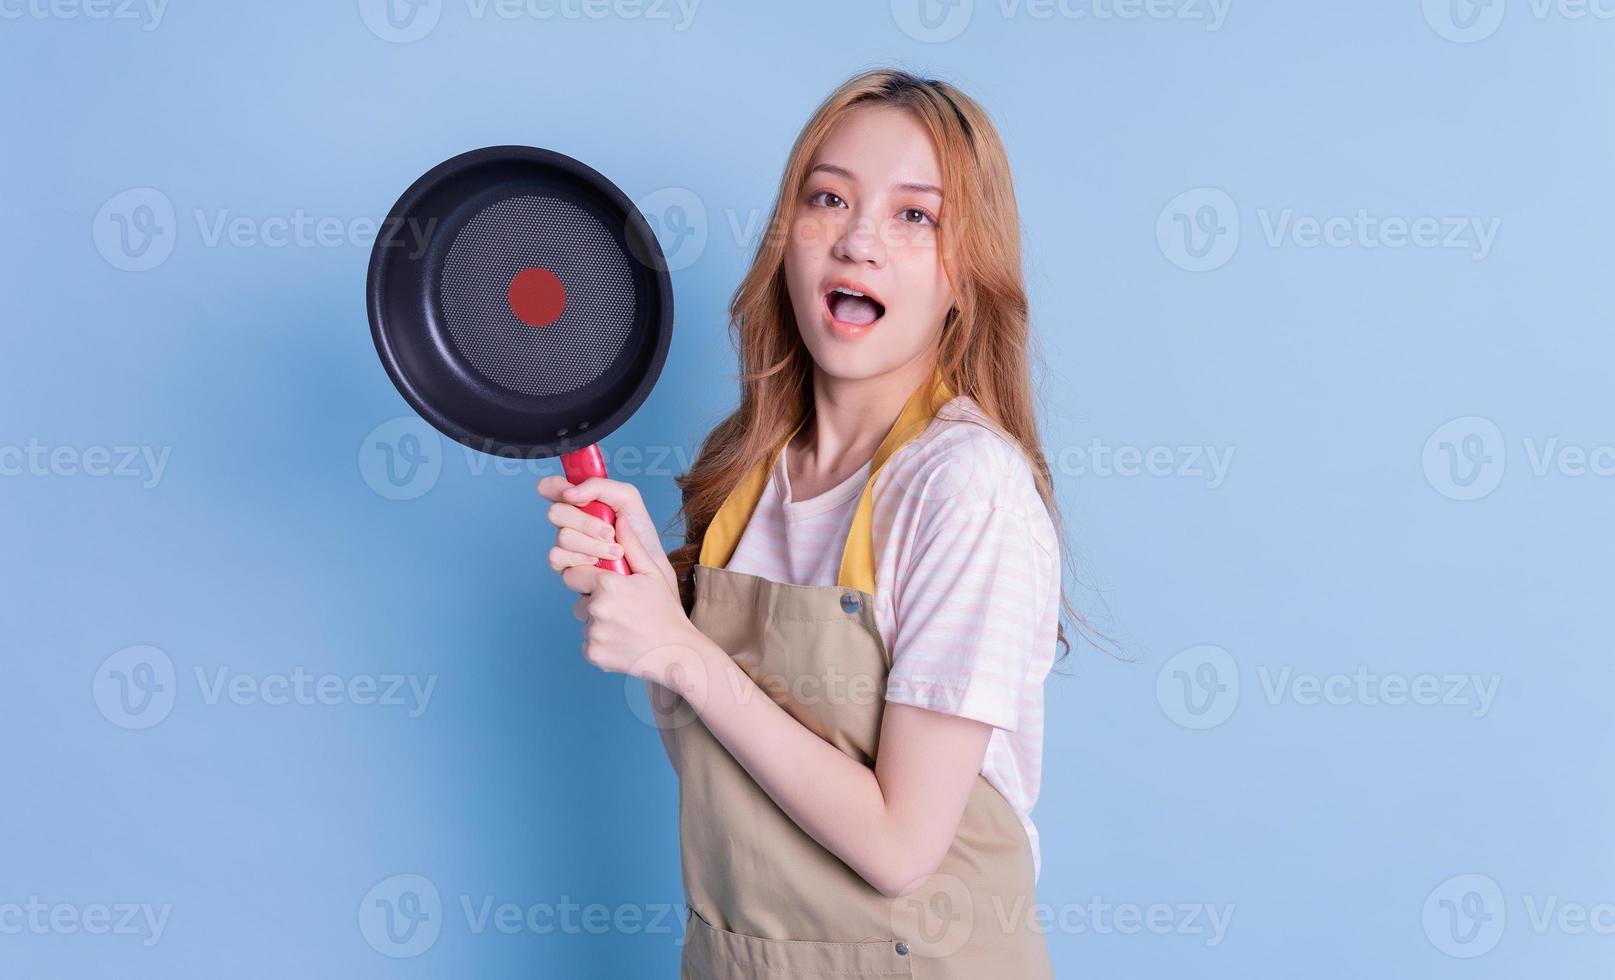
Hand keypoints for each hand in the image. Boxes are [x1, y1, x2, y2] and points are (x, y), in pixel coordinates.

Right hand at [536, 475, 678, 598]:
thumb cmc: (638, 533)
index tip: (571, 495)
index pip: (552, 487)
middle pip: (555, 512)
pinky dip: (581, 559)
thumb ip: (599, 486)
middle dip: (586, 523)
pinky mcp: (565, 566)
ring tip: (615, 551)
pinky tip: (596, 563)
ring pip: (563, 536)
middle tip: (609, 532)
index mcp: (580, 499)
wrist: (648, 568)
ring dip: (593, 544)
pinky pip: (557, 557)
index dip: (554, 487)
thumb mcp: (627, 498)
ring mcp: (566, 544)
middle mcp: (569, 521)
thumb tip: (569, 493)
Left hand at [537, 475, 697, 682]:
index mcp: (608, 585)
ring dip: (599, 623)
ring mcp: (593, 633)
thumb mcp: (654, 574)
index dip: (586, 578)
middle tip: (622, 609)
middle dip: (594, 602)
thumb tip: (621, 520)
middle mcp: (596, 608)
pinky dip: (601, 643)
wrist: (676, 653)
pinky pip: (588, 643)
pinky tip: (623, 642)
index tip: (601, 585)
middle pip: (579, 601)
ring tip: (626, 626)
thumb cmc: (666, 612)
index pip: (573, 574)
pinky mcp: (593, 654)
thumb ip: (632, 547)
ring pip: (585, 623)